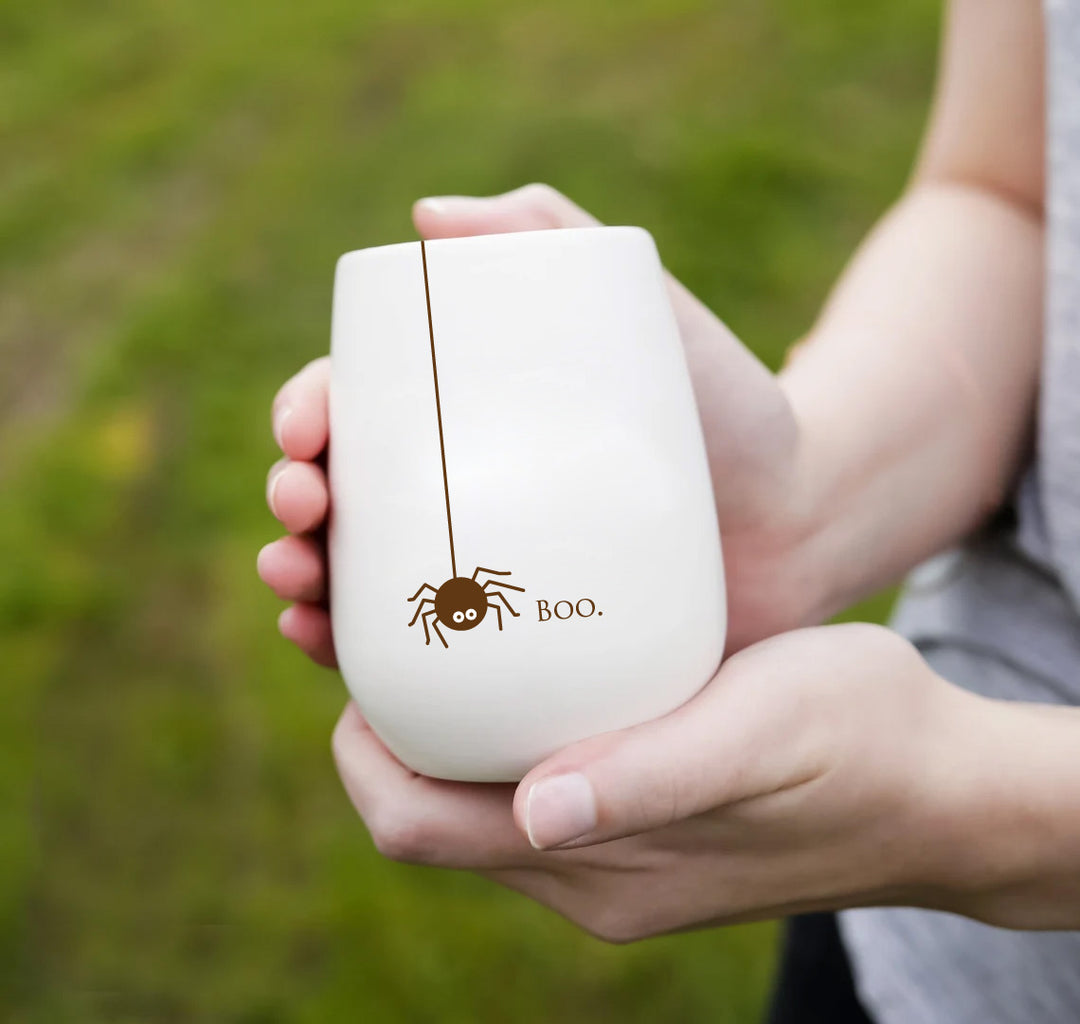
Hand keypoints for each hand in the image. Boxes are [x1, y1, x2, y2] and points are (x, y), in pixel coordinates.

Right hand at [257, 183, 828, 664]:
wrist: (796, 521)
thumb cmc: (724, 407)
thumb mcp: (642, 301)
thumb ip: (553, 234)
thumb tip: (425, 215)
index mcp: (471, 412)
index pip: (362, 404)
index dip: (310, 412)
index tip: (305, 430)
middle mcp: (461, 491)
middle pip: (345, 491)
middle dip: (294, 495)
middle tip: (302, 506)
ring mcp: (483, 569)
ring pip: (361, 576)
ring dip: (298, 576)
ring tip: (292, 583)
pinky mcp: (510, 641)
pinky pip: (417, 651)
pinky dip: (355, 651)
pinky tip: (323, 645)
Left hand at [327, 623, 1022, 939]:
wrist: (938, 787)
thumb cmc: (859, 739)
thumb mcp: (757, 736)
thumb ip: (648, 780)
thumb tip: (537, 814)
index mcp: (599, 863)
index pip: (419, 825)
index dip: (363, 748)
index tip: (363, 654)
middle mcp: (587, 875)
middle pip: (431, 815)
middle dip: (385, 733)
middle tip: (392, 623)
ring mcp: (612, 859)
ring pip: (475, 805)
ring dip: (441, 733)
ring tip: (446, 632)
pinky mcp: (638, 830)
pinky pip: (529, 793)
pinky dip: (500, 737)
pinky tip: (526, 666)